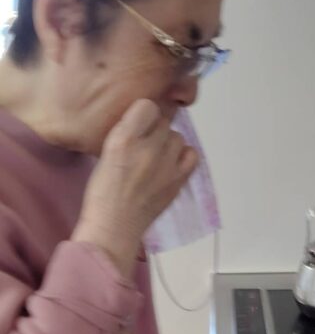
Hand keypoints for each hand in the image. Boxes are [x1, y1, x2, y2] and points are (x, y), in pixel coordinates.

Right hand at [73, 100, 197, 277]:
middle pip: (163, 122)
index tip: (136, 126)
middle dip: (154, 131)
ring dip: (168, 144)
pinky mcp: (178, 181)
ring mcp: (166, 165)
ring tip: (156, 158)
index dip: (142, 114)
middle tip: (144, 147)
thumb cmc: (103, 192)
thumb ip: (125, 132)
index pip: (147, 106)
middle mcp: (148, 148)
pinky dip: (183, 157)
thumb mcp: (105, 152)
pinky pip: (191, 155)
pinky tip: (171, 165)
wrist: (113, 227)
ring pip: (177, 137)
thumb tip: (144, 119)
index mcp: (123, 138)